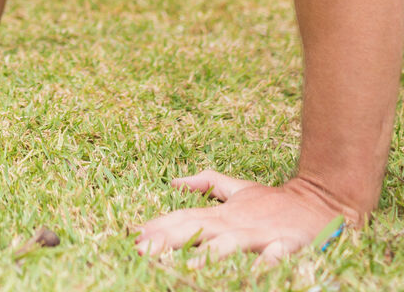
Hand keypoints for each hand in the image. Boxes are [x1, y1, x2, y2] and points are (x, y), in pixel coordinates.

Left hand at [136, 169, 351, 263]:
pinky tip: (254, 274)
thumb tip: (174, 181)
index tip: (134, 236)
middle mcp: (235, 223)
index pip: (183, 218)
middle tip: (143, 250)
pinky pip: (274, 257)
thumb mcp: (238, 190)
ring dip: (211, 255)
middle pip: (196, 230)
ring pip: (231, 245)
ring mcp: (260, 234)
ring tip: (190, 265)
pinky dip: (264, 265)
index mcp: (222, 214)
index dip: (158, 226)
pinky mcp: (287, 244)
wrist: (322, 200)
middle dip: (168, 240)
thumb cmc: (275, 202)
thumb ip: (206, 183)